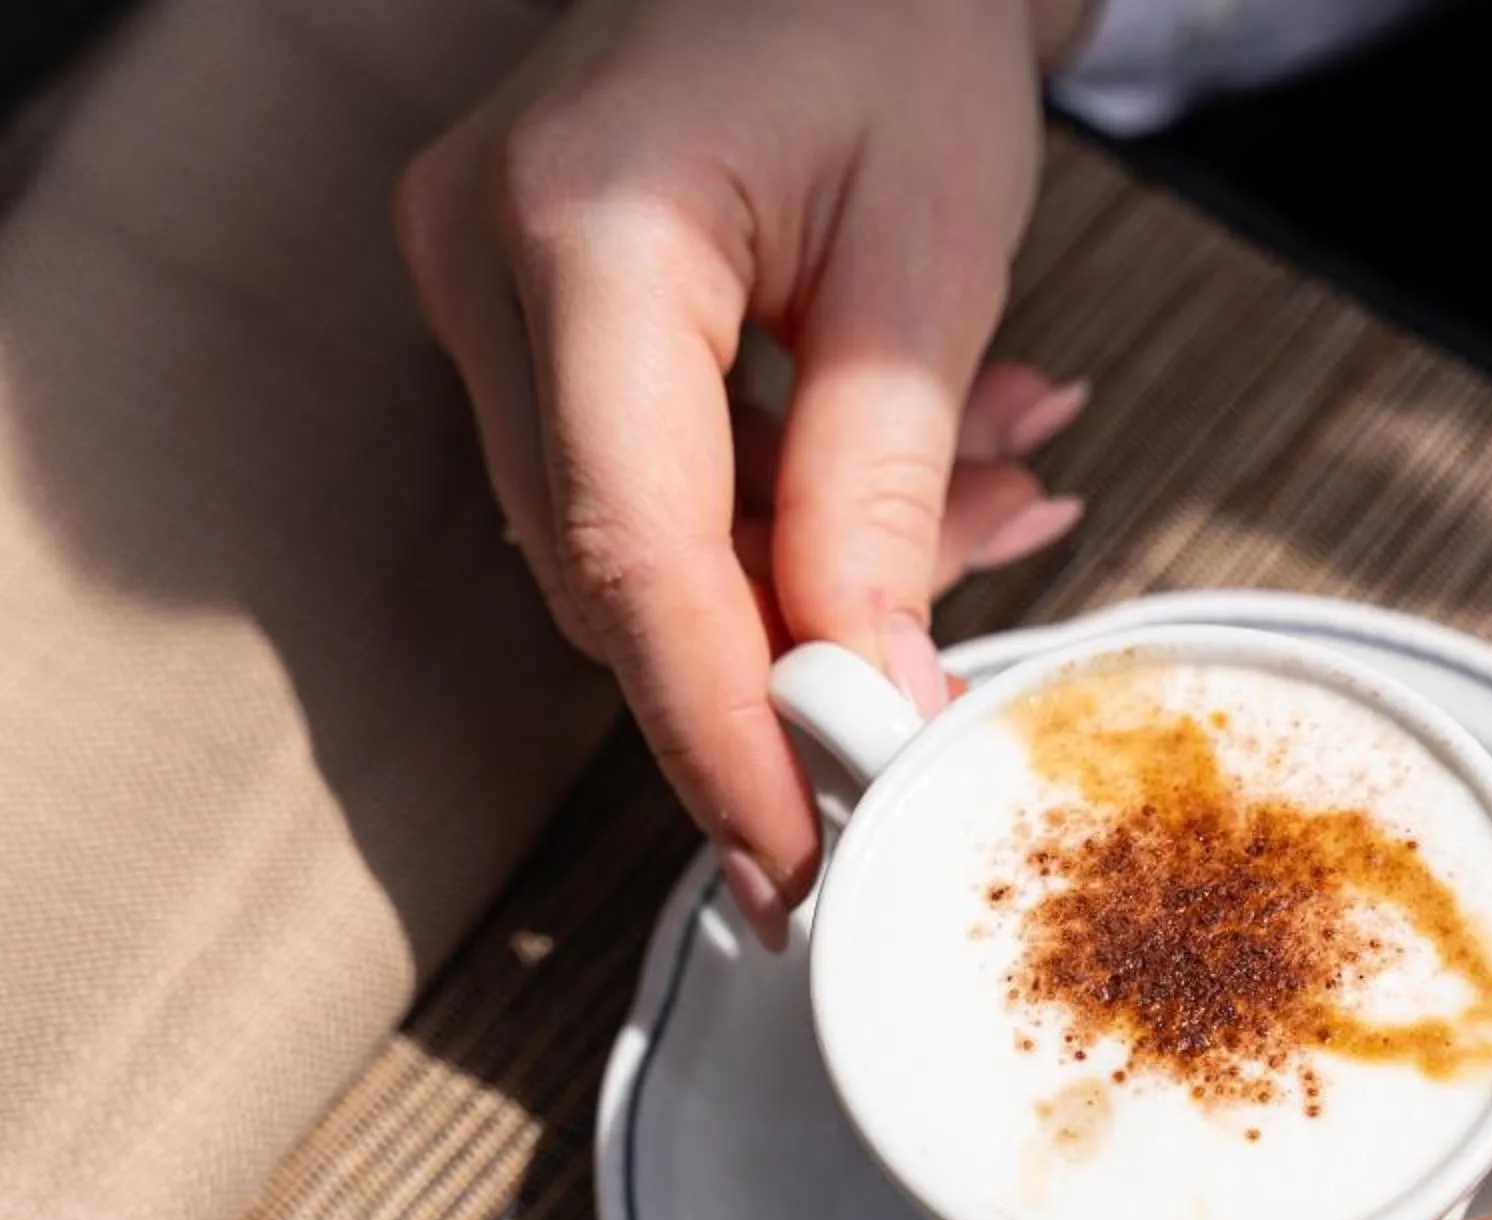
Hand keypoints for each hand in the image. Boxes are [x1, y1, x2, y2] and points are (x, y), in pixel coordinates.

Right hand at [394, 0, 1092, 943]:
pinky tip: (941, 471)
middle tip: (940, 721)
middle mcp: (484, 258)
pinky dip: (793, 508)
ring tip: (1009, 497)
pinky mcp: (523, 304)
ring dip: (822, 573)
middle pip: (619, 567)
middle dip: (793, 663)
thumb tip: (873, 706)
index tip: (798, 863)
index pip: (635, 552)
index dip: (718, 734)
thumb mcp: (932, 254)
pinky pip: (646, 474)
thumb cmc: (892, 13)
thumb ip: (888, 490)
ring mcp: (482, 281)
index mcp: (585, 226)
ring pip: (639, 537)